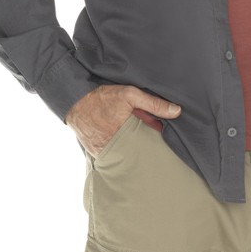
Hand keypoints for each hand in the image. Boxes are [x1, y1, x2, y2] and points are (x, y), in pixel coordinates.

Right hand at [65, 84, 179, 157]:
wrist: (74, 102)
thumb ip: (154, 103)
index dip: (157, 137)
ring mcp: (106, 153)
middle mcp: (118, 147)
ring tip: (132, 139)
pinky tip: (120, 142)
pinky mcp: (98, 155)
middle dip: (145, 145)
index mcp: (129, 134)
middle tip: (147, 136)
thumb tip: (177, 111)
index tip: (160, 131)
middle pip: (140, 151)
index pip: (151, 142)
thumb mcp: (130, 94)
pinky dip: (118, 151)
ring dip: (131, 148)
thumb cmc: (102, 98)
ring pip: (126, 155)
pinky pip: (113, 157)